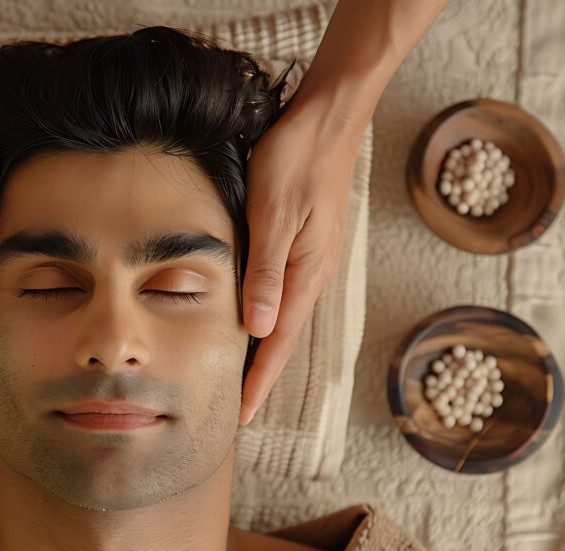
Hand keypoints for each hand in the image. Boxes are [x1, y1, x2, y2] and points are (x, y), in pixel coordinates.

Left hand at [239, 97, 364, 425]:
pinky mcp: (306, 246)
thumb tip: (259, 329)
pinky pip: (286, 296)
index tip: (241, 417)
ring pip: (284, 319)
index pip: (277, 343)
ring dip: (264, 353)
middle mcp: (313, 275)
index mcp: (305, 274)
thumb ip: (266, 272)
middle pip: (283, 339)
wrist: (328, 119)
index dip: (258, 382)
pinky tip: (256, 324)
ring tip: (243, 381)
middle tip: (237, 412)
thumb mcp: (274, 214)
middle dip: (261, 378)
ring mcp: (312, 261)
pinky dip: (269, 320)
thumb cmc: (296, 160)